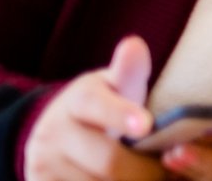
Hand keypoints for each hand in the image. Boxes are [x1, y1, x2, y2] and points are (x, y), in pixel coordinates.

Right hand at [24, 36, 165, 180]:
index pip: (97, 106)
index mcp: (78, 100)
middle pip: (108, 161)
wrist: (56, 130)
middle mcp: (54, 133)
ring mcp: (43, 164)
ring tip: (150, 178)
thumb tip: (134, 44)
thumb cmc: (105, 103)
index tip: (145, 124)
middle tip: (168, 171)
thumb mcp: (116, 84)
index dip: (121, 116)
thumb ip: (129, 70)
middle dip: (145, 170)